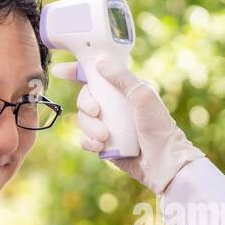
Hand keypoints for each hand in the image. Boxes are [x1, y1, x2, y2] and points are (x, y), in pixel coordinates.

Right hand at [52, 58, 204, 195]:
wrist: (164, 163)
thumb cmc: (159, 128)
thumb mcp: (143, 96)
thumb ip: (122, 78)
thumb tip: (100, 61)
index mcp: (124, 90)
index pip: (97, 75)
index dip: (77, 71)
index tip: (60, 70)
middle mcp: (115, 106)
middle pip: (85, 97)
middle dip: (85, 104)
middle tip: (96, 112)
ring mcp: (109, 125)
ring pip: (84, 120)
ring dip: (90, 127)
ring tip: (105, 137)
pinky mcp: (105, 145)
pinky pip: (86, 139)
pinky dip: (89, 142)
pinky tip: (100, 146)